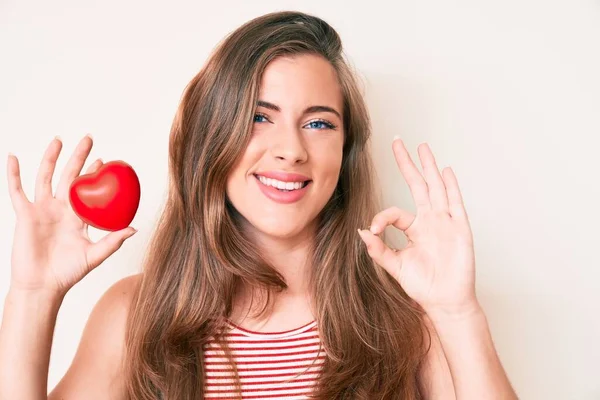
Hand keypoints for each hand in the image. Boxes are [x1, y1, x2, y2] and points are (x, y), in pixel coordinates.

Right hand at [6, 135, 136, 295]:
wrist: (43, 286)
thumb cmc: (68, 273)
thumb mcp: (95, 255)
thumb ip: (113, 241)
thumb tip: (135, 228)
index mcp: (78, 217)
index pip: (87, 190)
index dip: (94, 174)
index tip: (105, 160)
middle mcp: (60, 210)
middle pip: (69, 176)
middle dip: (78, 157)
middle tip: (88, 138)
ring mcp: (42, 210)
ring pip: (46, 177)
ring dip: (51, 158)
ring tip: (59, 140)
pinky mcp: (25, 214)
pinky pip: (17, 191)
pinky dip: (14, 174)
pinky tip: (13, 157)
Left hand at [358, 137, 477, 316]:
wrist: (445, 301)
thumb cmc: (423, 285)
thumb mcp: (395, 266)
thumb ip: (379, 249)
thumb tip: (362, 231)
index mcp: (414, 228)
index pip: (394, 212)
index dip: (381, 217)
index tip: (373, 231)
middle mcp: (429, 220)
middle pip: (417, 184)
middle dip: (407, 163)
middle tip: (397, 141)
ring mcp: (445, 222)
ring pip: (436, 187)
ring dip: (429, 167)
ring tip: (422, 147)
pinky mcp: (459, 228)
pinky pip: (455, 203)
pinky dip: (451, 187)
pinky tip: (445, 171)